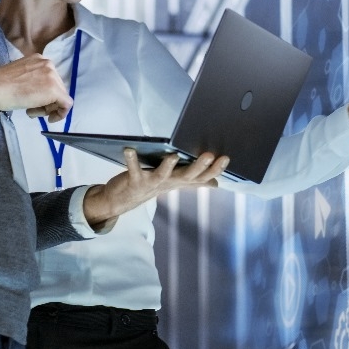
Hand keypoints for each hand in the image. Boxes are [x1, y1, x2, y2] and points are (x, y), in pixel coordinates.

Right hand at [0, 54, 72, 120]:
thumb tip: (38, 93)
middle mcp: (49, 64)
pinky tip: (50, 118)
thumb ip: (32, 80)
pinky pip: (66, 104)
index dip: (44, 94)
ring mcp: (53, 76)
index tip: (35, 102)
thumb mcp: (20, 76)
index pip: (50, 80)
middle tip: (32, 109)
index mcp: (39, 60)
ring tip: (31, 111)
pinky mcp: (55, 90)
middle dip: (47, 102)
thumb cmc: (0, 85)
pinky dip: (60, 114)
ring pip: (61, 97)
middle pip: (57, 88)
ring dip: (48, 108)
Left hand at [82, 149, 229, 228]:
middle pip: (187, 176)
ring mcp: (151, 183)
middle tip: (209, 155)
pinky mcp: (134, 180)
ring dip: (168, 167)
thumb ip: (195, 181)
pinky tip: (129, 149)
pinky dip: (131, 160)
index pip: (202, 177)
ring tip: (173, 156)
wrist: (123, 200)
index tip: (226, 158)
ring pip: (162, 175)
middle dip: (199, 167)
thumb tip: (216, 183)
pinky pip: (133, 169)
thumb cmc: (151, 185)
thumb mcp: (175, 182)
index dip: (214, 169)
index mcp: (179, 181)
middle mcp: (168, 183)